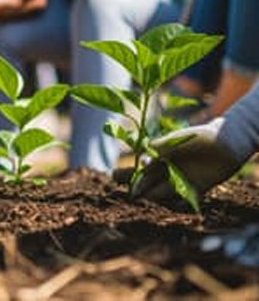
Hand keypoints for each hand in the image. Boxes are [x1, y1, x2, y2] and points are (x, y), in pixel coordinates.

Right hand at [127, 118, 241, 200]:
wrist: (226, 142)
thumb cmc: (197, 137)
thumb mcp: (175, 141)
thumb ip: (158, 150)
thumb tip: (141, 160)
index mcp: (159, 157)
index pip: (139, 167)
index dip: (128, 173)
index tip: (117, 178)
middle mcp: (167, 170)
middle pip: (147, 181)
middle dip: (136, 187)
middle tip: (128, 193)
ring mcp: (180, 180)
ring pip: (161, 192)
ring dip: (152, 197)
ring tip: (143, 200)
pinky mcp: (195, 190)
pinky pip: (182, 199)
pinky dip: (175, 203)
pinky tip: (167, 206)